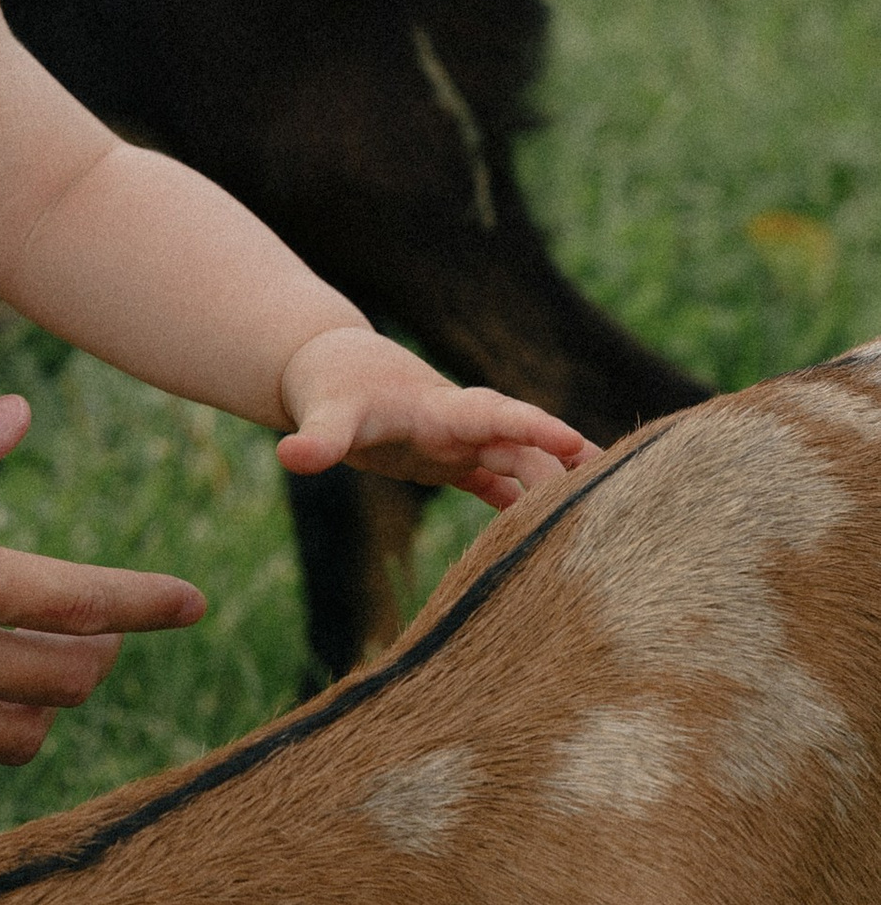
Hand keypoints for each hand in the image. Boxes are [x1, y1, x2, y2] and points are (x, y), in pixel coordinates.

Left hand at [276, 324, 586, 507]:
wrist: (331, 369)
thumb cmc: (329, 388)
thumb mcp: (323, 415)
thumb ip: (315, 440)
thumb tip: (289, 456)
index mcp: (441, 410)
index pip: (497, 415)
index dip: (535, 429)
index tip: (576, 442)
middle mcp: (460, 425)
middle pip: (522, 445)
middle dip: (564, 464)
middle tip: (614, 498)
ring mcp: (459, 442)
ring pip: (518, 463)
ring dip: (551, 486)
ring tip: (600, 520)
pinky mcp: (449, 461)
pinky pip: (497, 483)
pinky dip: (521, 502)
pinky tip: (548, 535)